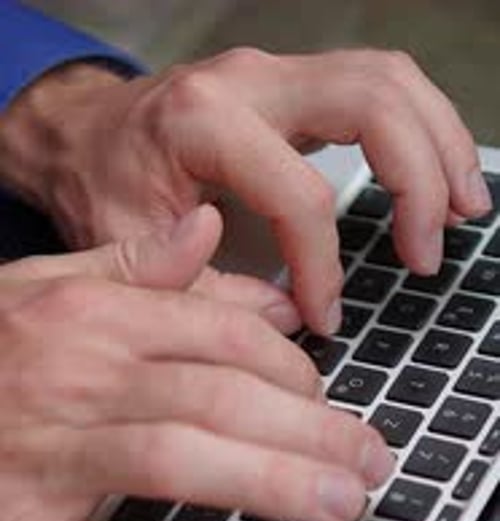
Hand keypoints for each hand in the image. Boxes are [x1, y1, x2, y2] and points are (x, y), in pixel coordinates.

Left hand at [0, 49, 490, 332]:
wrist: (81, 132)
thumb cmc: (99, 181)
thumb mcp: (128, 249)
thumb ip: (204, 291)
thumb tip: (284, 318)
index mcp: (203, 121)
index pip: (299, 192)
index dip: (323, 265)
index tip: (325, 315)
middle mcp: (249, 80)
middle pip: (372, 100)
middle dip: (418, 180)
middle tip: (431, 250)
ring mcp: (277, 74)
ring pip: (389, 81)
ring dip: (439, 143)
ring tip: (464, 208)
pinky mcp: (294, 85)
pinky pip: (378, 87)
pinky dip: (420, 130)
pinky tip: (437, 175)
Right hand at [0, 209, 393, 520]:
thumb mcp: (37, 288)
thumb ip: (127, 264)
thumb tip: (209, 232)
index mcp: (90, 315)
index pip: (219, 332)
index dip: (293, 370)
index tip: (329, 405)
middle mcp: (76, 376)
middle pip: (216, 394)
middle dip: (309, 430)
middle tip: (370, 465)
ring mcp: (45, 455)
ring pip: (175, 459)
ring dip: (268, 485)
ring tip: (339, 509)